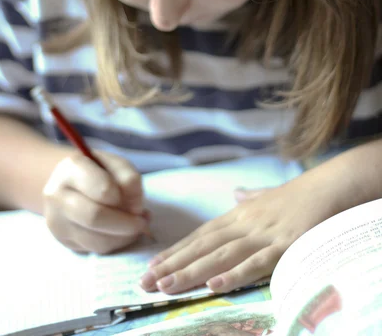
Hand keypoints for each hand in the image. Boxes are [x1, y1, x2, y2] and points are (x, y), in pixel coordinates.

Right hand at [43, 151, 147, 253]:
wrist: (66, 182)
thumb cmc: (97, 170)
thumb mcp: (115, 164)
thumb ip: (130, 179)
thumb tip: (136, 210)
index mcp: (71, 168)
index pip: (104, 190)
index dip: (125, 198)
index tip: (136, 200)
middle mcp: (56, 195)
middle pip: (95, 217)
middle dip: (126, 224)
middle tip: (142, 222)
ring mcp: (56, 221)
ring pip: (96, 240)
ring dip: (123, 237)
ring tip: (134, 226)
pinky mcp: (62, 240)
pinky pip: (95, 249)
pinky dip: (115, 243)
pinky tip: (121, 232)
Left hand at [140, 166, 349, 293]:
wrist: (328, 186)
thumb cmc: (299, 195)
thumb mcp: (268, 196)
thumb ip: (250, 198)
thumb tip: (236, 194)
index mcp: (240, 215)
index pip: (201, 235)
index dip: (176, 251)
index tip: (152, 265)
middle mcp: (245, 224)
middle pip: (203, 246)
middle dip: (173, 265)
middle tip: (145, 282)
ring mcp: (263, 235)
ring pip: (221, 255)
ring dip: (191, 271)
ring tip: (165, 286)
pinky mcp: (283, 246)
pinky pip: (255, 263)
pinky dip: (233, 274)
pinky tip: (213, 285)